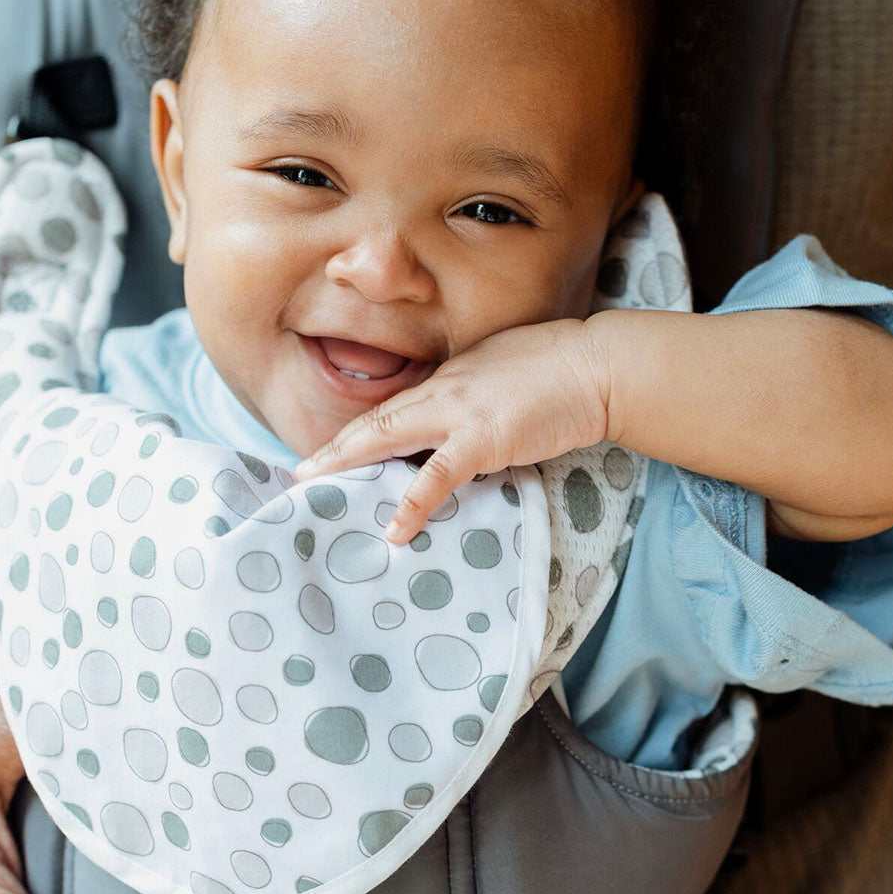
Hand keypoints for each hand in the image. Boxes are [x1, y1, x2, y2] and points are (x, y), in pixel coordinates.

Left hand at [294, 318, 607, 542]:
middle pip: (375, 421)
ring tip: (314, 485)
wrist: (594, 365)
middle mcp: (442, 391)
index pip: (392, 408)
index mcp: (447, 378)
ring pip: (387, 436)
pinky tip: (395, 528)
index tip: (329, 449)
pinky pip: (438, 476)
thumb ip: (471, 394)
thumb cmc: (557, 367)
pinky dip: (413, 502)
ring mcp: (458, 413)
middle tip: (299, 472)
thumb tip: (455, 419)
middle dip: (333, 448)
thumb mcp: (500, 373)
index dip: (357, 430)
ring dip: (346, 461)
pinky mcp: (482, 439)